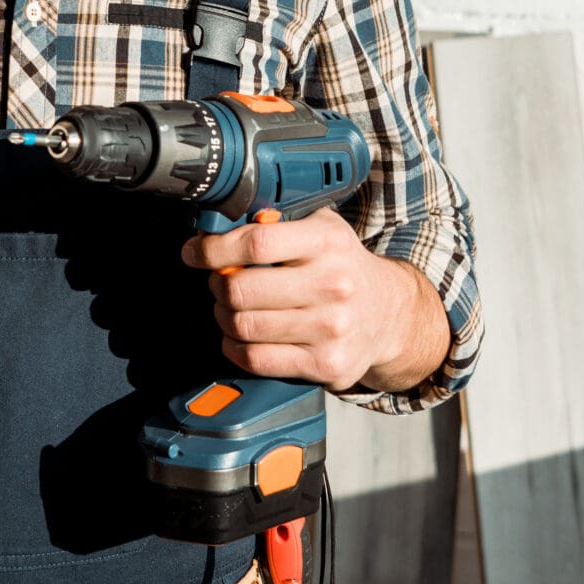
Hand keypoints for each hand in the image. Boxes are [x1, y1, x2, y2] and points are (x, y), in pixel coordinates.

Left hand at [181, 206, 444, 393]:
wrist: (389, 315)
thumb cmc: (343, 266)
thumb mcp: (322, 227)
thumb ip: (279, 219)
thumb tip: (220, 220)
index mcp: (327, 242)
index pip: (256, 243)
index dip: (214, 248)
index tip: (195, 251)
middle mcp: (333, 284)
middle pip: (241, 289)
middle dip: (217, 285)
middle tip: (218, 281)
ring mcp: (330, 328)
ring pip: (243, 326)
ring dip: (224, 317)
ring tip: (230, 308)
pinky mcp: (325, 364)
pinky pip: (257, 359)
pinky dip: (235, 348)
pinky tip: (240, 337)